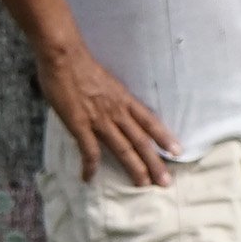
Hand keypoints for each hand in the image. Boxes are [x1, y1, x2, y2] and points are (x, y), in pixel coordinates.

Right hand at [38, 41, 178, 186]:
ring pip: (123, 149)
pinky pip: (89, 151)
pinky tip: (89, 178)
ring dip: (134, 169)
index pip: (150, 121)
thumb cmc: (81, 63)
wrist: (63, 55)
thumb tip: (112, 107)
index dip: (164, 137)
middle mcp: (117, 111)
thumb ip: (112, 96)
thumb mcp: (107, 80)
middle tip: (165, 182)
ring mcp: (99, 120)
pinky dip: (90, 166)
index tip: (177, 151)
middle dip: (155, 163)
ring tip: (143, 186)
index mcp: (124, 98)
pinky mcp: (80, 125)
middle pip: (141, 141)